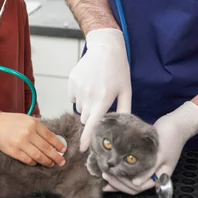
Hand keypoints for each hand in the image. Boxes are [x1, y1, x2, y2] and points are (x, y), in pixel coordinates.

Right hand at [0, 112, 66, 167]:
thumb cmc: (11, 121)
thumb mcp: (27, 119)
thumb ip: (39, 128)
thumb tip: (52, 139)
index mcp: (33, 124)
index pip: (50, 136)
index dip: (58, 145)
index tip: (63, 150)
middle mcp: (28, 133)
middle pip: (46, 148)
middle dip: (56, 156)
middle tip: (61, 161)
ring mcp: (21, 143)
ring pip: (39, 156)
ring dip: (47, 161)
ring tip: (51, 164)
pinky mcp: (14, 151)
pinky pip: (28, 160)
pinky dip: (34, 162)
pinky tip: (37, 162)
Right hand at [69, 28, 131, 151]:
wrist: (105, 47)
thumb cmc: (119, 69)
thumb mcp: (126, 90)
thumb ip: (124, 111)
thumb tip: (122, 128)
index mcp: (103, 100)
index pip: (92, 125)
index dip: (86, 139)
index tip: (82, 150)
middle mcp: (88, 95)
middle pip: (85, 118)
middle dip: (92, 118)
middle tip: (100, 106)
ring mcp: (78, 88)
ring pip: (79, 108)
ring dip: (86, 106)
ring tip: (96, 92)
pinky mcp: (71, 82)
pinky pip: (73, 97)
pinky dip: (79, 96)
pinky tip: (88, 85)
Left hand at [103, 101, 197, 194]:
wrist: (176, 123)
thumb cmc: (170, 137)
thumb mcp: (161, 154)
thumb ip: (149, 170)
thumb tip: (136, 184)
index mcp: (159, 177)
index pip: (138, 187)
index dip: (123, 184)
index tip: (111, 175)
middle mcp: (153, 175)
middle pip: (132, 186)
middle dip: (118, 182)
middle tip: (104, 173)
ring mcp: (148, 168)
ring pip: (131, 179)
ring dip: (118, 177)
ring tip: (104, 171)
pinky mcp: (144, 159)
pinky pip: (131, 168)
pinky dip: (121, 168)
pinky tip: (111, 165)